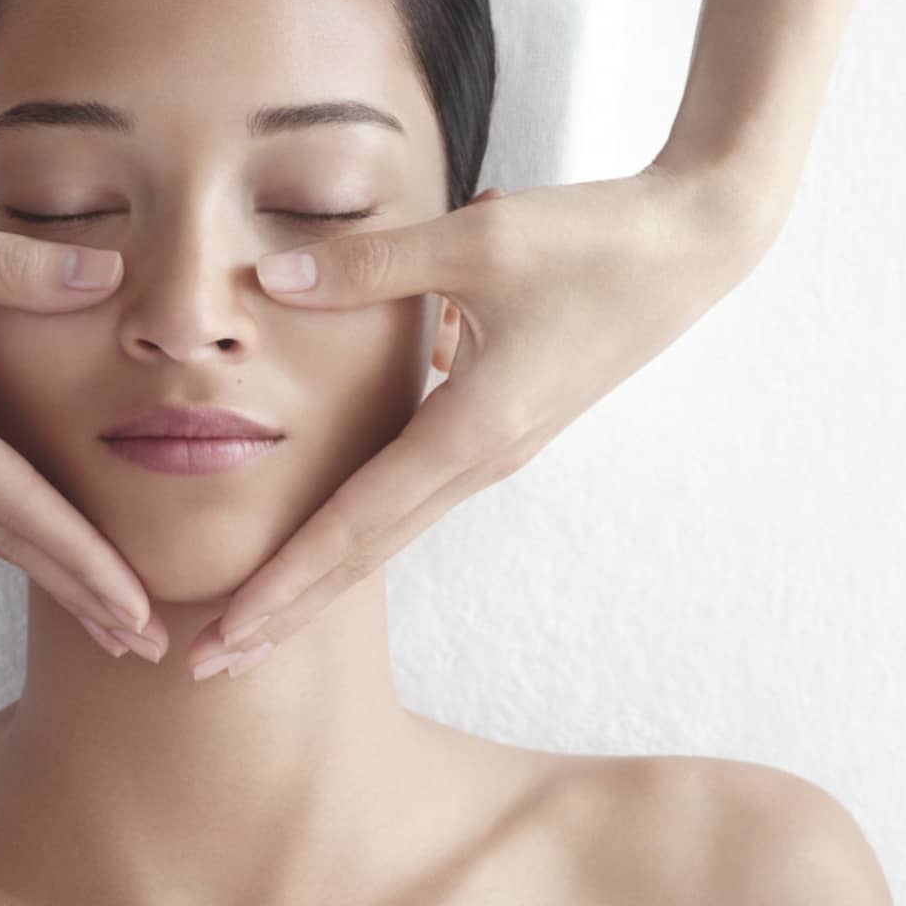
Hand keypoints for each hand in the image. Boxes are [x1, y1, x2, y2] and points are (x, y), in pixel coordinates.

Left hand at [185, 161, 783, 679]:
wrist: (694, 246)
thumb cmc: (595, 242)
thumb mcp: (478, 243)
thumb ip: (367, 266)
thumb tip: (267, 279)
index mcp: (471, 434)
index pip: (353, 526)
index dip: (283, 582)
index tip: (223, 633)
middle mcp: (479, 462)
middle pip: (362, 555)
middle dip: (285, 612)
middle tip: (210, 664)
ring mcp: (492, 454)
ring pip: (385, 533)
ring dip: (315, 579)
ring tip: (251, 619)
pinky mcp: (499, 431)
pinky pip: (410, 497)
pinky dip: (354, 531)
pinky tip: (319, 540)